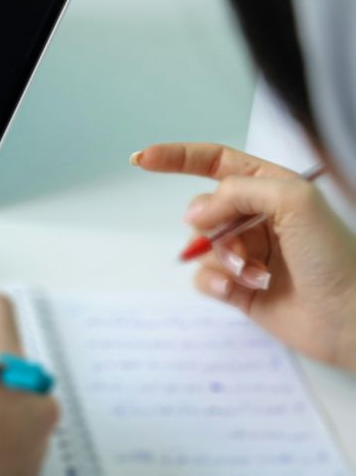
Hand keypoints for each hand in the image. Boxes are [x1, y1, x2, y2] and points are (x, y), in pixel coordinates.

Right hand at [134, 143, 355, 369]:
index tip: (142, 159)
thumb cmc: (335, 257)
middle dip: (211, 226)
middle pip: (201, 209)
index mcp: (271, 187)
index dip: (176, 158)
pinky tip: (238, 290)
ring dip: (222, 259)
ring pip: (200, 246)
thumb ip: (238, 190)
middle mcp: (256, 217)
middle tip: (239, 243)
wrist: (352, 317)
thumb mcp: (293, 200)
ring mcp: (246, 253)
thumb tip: (197, 213)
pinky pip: (202, 277)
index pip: (214, 162)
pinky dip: (215, 283)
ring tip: (253, 273)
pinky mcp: (239, 287)